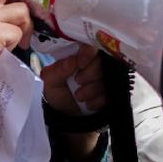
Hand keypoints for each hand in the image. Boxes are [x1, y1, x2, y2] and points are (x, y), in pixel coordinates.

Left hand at [41, 44, 106, 160]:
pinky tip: (88, 104)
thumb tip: (72, 60)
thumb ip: (58, 70)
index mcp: (77, 55)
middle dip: (89, 74)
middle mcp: (93, 63)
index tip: (80, 63)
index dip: (87, 53)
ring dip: (92, 89)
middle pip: (101, 61)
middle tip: (78, 82)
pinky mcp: (112, 90)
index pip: (89, 45)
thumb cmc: (58, 93)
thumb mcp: (50, 81)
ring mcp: (104, 77)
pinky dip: (98, 100)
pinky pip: (111, 92)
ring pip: (107, 77)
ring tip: (79, 96)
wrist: (68, 116)